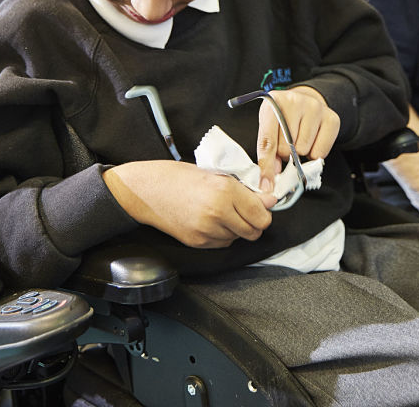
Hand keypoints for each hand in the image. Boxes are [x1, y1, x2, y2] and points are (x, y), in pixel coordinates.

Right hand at [104, 160, 276, 247]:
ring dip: (236, 229)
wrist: (148, 190)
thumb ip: (245, 190)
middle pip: (253, 231)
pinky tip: (210, 221)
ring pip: (238, 238)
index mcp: (226, 190)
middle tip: (245, 213)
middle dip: (253, 224)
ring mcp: (207, 229)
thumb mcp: (216, 174)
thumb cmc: (180, 177)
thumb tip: (270, 200)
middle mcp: (218, 212)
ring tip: (223, 213)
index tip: (261, 208)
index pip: (261, 214)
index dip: (264, 212)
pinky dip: (222, 235)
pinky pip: (221, 243)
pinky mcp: (197, 242)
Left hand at [255, 86, 339, 192]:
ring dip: (300, 152)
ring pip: (304, 149)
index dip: (267, 166)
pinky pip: (321, 152)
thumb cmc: (283, 118)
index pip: (268, 141)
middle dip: (286, 153)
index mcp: (273, 103)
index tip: (266, 184)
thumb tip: (271, 177)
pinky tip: (312, 141)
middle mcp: (295, 101)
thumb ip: (268, 150)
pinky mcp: (332, 118)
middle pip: (287, 147)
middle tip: (287, 145)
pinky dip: (315, 153)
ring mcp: (315, 108)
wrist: (305, 101)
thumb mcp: (269, 127)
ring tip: (299, 140)